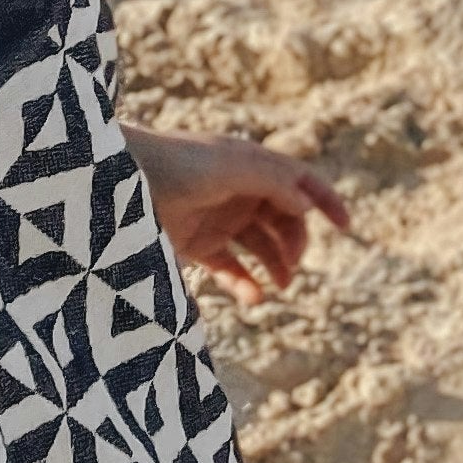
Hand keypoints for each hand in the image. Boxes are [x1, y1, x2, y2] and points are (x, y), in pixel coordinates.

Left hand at [130, 127, 349, 296]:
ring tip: (279, 288)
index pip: (300, 180)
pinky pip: (230, 267)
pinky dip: (245, 283)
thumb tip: (306, 205)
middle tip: (292, 266)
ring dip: (275, 266)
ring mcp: (218, 218)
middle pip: (284, 219)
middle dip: (295, 242)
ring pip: (260, 245)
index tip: (347, 227)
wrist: (115, 180)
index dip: (325, 200)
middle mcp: (239, 190)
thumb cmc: (174, 164)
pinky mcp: (195, 243)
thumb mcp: (230, 167)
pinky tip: (253, 297)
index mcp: (252, 164)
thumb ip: (273, 182)